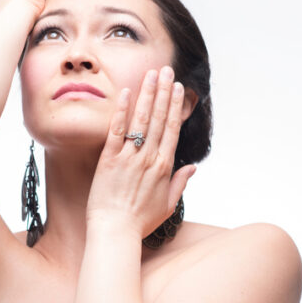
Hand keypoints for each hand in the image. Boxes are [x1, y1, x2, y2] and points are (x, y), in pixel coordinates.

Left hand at [86, 66, 196, 238]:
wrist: (115, 232)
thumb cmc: (140, 222)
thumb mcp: (167, 205)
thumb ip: (180, 184)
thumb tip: (192, 168)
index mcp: (164, 167)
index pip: (172, 129)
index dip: (175, 106)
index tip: (178, 88)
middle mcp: (149, 158)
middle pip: (159, 119)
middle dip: (163, 92)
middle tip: (166, 70)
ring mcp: (129, 158)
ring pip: (141, 120)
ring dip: (147, 95)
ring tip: (151, 74)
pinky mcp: (109, 160)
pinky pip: (116, 131)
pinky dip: (122, 111)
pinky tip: (127, 93)